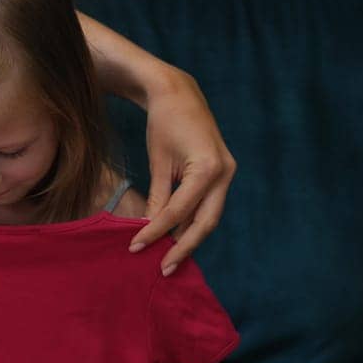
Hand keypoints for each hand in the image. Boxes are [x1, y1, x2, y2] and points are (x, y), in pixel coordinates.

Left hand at [129, 71, 236, 274]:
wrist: (179, 93)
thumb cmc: (164, 123)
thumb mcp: (158, 162)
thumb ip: (158, 198)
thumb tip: (148, 230)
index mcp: (207, 168)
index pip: (178, 211)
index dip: (156, 232)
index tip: (135, 247)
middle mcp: (224, 173)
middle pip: (205, 223)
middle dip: (183, 247)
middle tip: (163, 269)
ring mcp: (227, 173)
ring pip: (209, 217)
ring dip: (189, 238)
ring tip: (168, 259)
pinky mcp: (223, 173)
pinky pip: (208, 205)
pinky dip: (192, 221)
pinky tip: (176, 236)